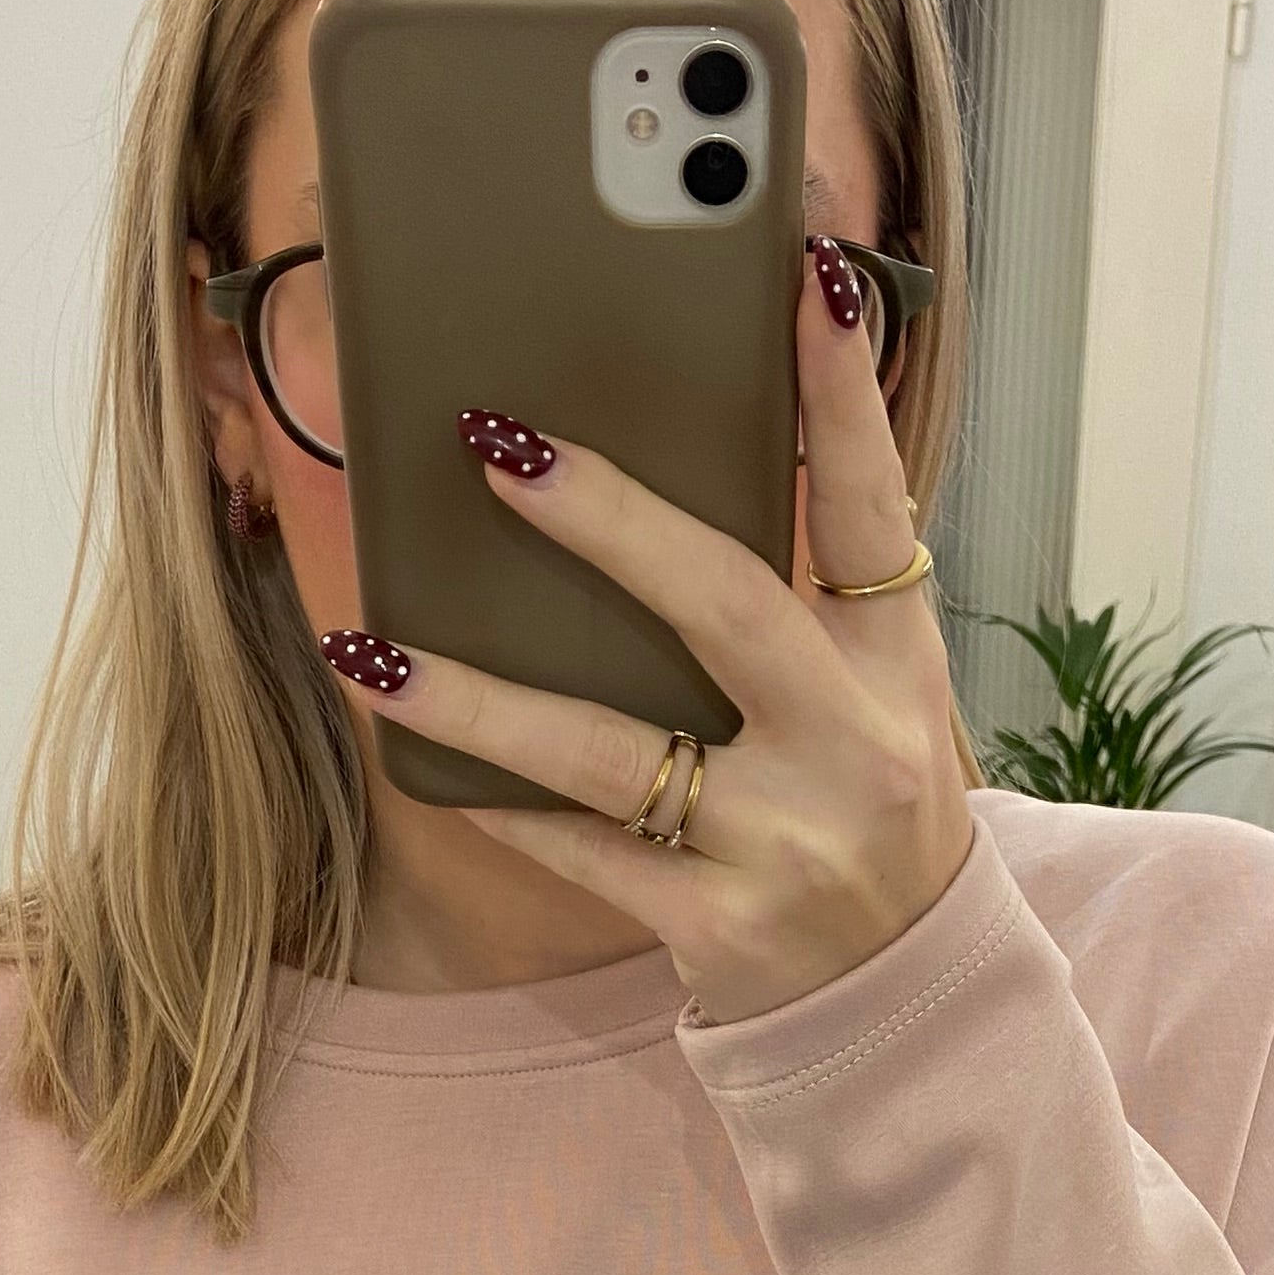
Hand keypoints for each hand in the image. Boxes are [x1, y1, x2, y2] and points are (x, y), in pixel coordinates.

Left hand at [316, 234, 976, 1027]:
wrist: (899, 1001)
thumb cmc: (865, 813)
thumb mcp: (877, 698)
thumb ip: (803, 594)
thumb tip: (659, 467)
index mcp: (899, 667)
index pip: (874, 507)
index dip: (842, 393)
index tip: (805, 274)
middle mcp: (853, 749)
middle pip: (725, 606)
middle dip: (609, 521)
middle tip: (499, 445)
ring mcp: (786, 844)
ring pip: (610, 751)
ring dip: (480, 697)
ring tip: (375, 647)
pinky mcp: (717, 927)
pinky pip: (580, 849)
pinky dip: (496, 799)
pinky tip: (414, 751)